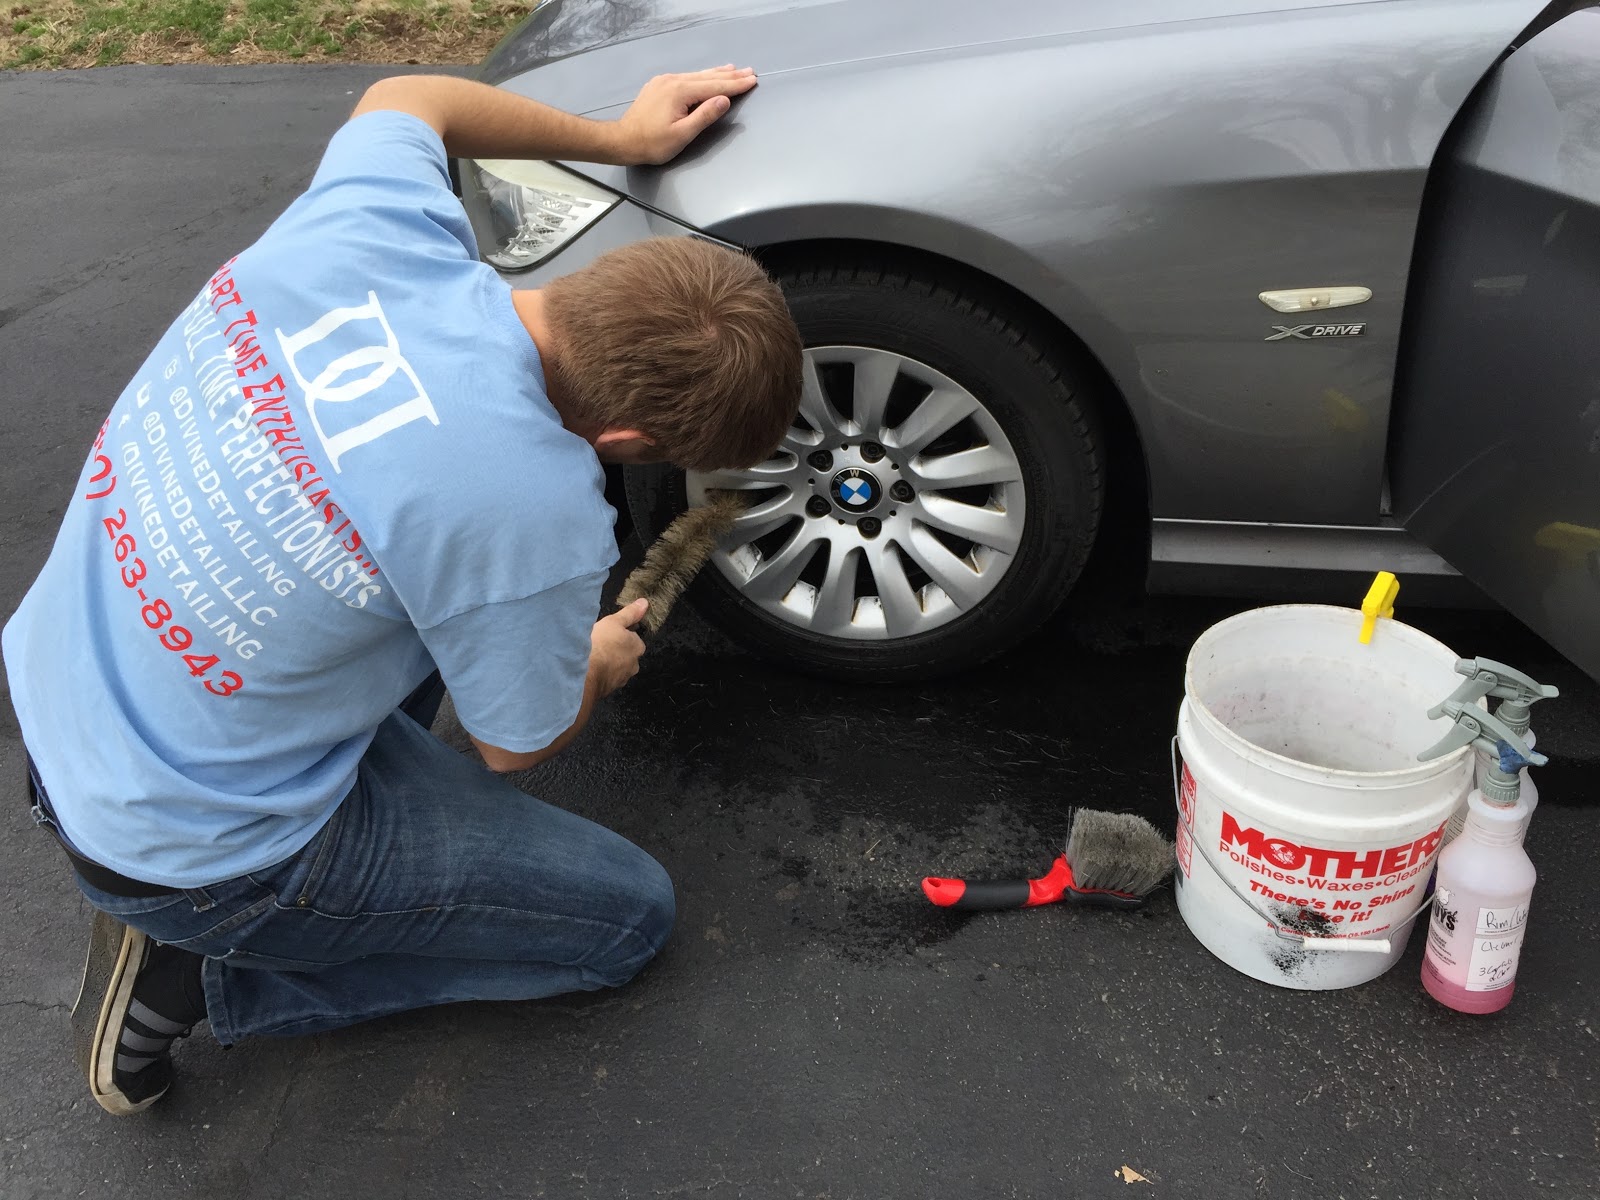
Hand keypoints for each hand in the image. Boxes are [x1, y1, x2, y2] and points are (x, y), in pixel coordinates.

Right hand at [590, 598, 648, 696]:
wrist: (584, 673)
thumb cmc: (600, 643)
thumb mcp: (614, 622)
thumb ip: (630, 613)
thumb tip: (645, 603)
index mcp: (638, 648)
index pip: (634, 639)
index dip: (622, 635)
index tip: (610, 633)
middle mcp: (634, 665)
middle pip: (626, 655)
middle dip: (616, 652)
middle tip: (600, 645)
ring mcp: (622, 680)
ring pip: (616, 669)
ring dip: (607, 665)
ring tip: (592, 658)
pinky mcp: (609, 690)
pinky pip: (605, 680)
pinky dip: (599, 675)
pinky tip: (588, 670)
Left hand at [613, 66, 757, 165]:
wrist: (623, 140)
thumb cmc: (652, 143)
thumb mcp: (682, 134)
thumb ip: (705, 116)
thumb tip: (724, 99)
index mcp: (680, 91)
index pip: (715, 86)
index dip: (735, 85)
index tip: (752, 80)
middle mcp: (673, 80)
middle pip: (708, 77)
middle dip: (730, 75)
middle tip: (750, 71)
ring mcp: (665, 81)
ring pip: (697, 75)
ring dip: (717, 73)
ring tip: (733, 69)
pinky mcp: (659, 85)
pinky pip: (686, 77)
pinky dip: (701, 76)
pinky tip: (707, 76)